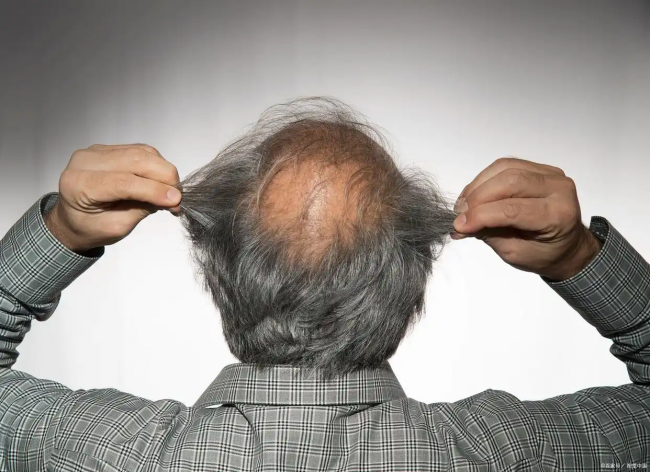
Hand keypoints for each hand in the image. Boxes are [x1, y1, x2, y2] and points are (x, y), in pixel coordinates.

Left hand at [45, 144, 180, 252]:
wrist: (72, 220)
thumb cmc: (90, 228)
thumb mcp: (117, 226)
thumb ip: (143, 209)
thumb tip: (172, 197)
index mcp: (79, 185)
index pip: (123, 182)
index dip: (153, 190)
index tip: (176, 200)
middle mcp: (85, 162)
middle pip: (135, 159)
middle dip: (164, 176)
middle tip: (178, 196)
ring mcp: (96, 151)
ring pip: (142, 152)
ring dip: (163, 170)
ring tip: (170, 191)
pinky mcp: (108, 148)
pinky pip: (140, 150)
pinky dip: (156, 164)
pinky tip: (160, 181)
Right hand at [451, 157, 602, 280]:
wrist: (568, 245)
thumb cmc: (543, 254)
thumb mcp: (514, 252)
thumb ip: (489, 234)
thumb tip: (460, 223)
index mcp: (558, 216)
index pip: (512, 210)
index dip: (481, 215)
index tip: (459, 226)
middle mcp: (559, 189)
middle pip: (509, 182)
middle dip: (477, 197)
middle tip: (460, 214)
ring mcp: (551, 174)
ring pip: (505, 168)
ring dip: (478, 185)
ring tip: (464, 204)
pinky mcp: (540, 167)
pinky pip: (506, 165)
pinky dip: (485, 178)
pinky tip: (474, 193)